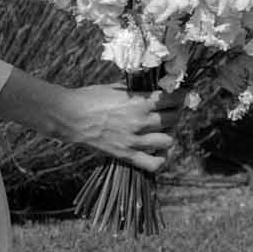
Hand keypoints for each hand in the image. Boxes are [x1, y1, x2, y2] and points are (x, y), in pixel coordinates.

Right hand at [57, 84, 182, 173]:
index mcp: (139, 101)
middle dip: (175, 113)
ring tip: (161, 130)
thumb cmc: (90, 98)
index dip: (182, 96)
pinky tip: (157, 151)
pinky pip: (154, 163)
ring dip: (168, 134)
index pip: (173, 98)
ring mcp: (134, 140)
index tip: (182, 95)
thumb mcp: (116, 87)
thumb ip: (136, 90)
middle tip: (168, 111)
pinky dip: (160, 158)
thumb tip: (152, 88)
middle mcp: (141, 121)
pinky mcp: (126, 154)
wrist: (70, 117)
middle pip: (174, 118)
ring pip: (168, 140)